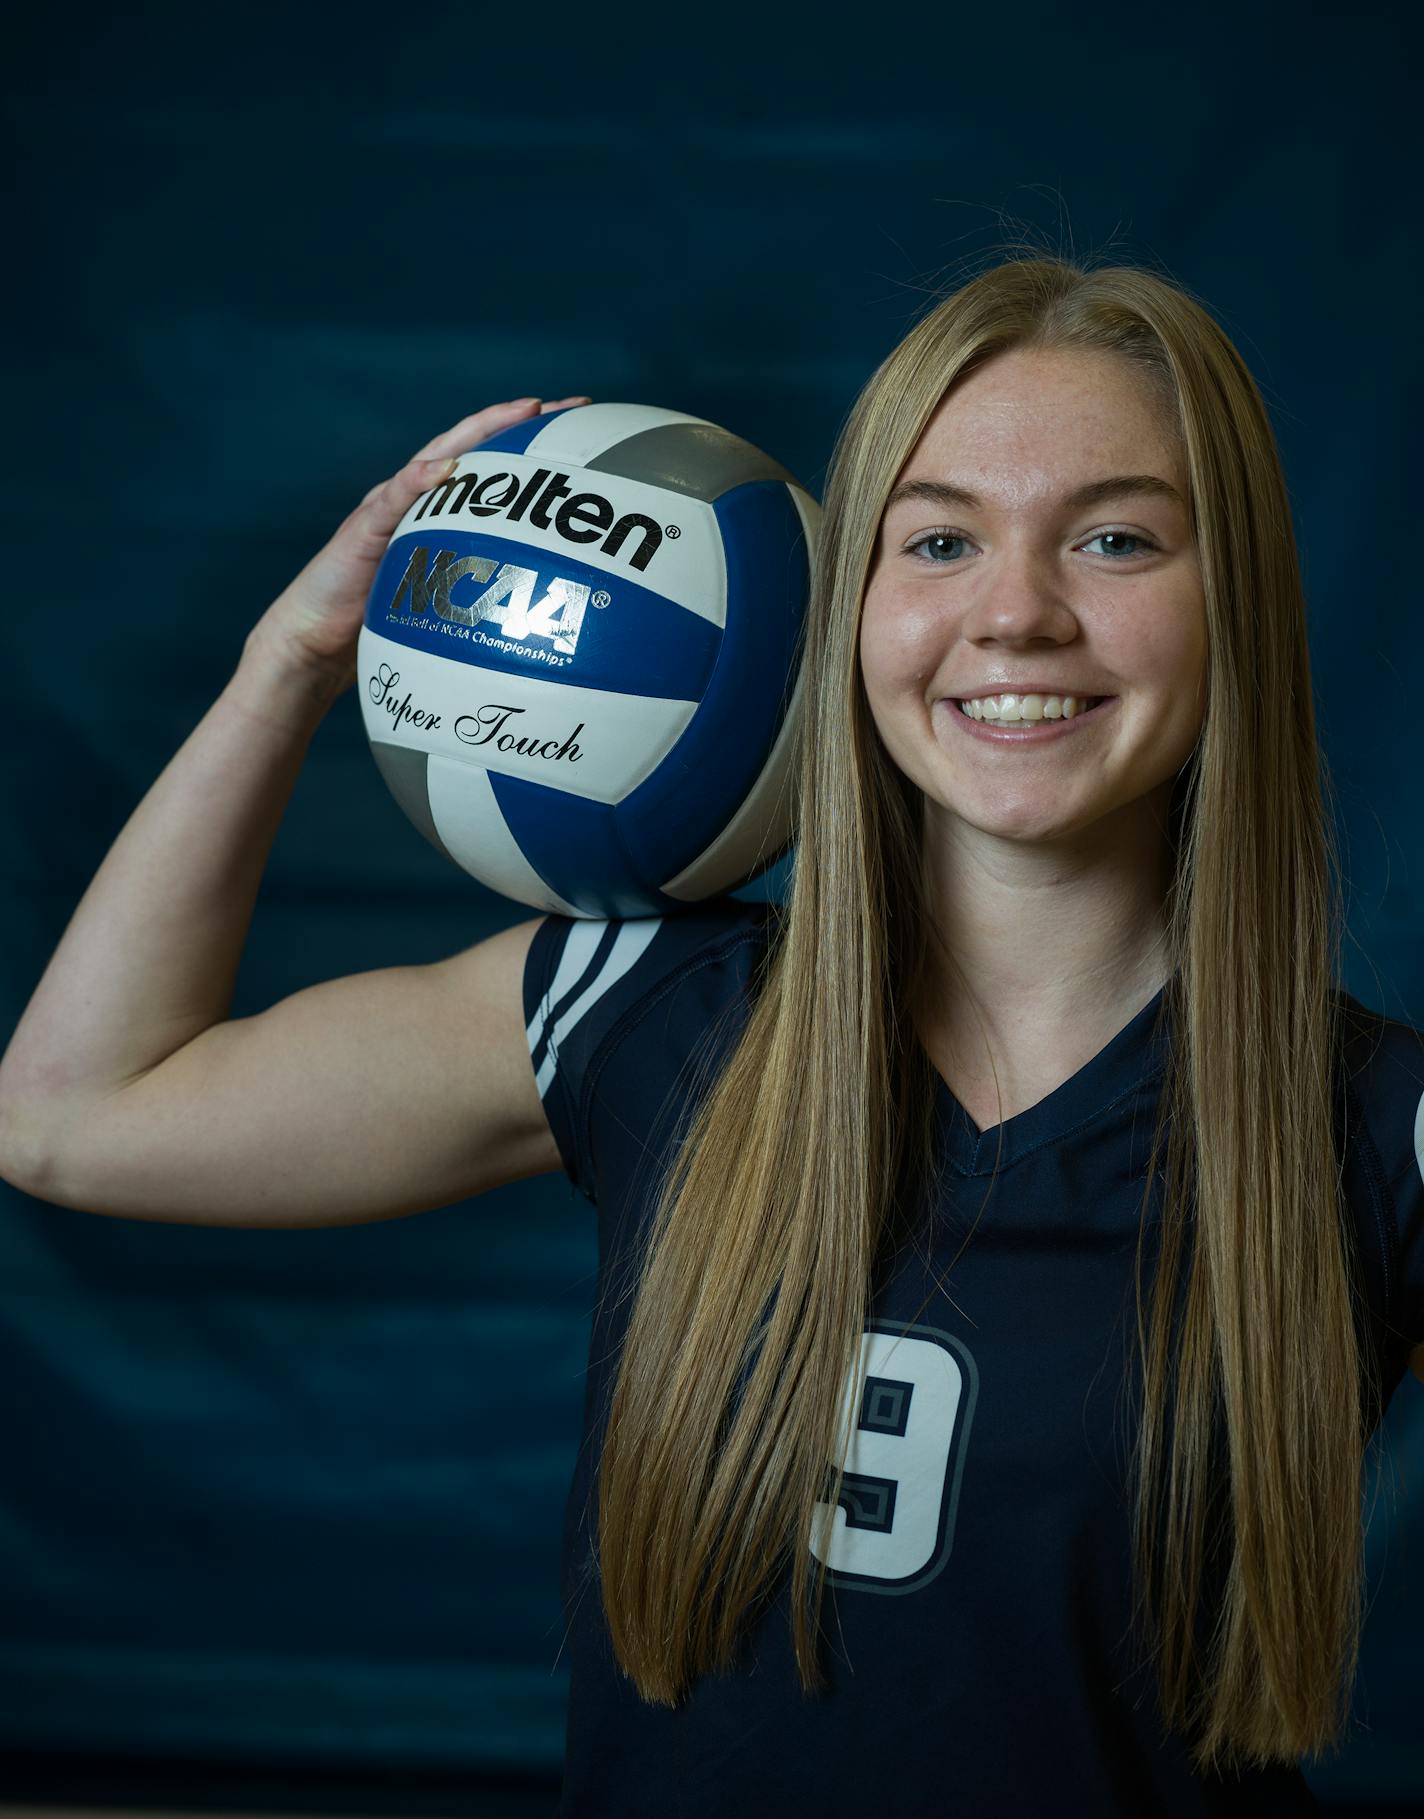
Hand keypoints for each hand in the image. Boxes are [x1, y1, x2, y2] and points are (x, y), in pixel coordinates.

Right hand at [246, 396, 592, 697]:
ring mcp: (389, 506)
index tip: (584, 426)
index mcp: (440, 510)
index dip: (533, 444)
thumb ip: (482, 589)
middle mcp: (418, 497)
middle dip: (521, 421)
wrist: (318, 639)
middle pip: (474, 445)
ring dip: (481, 431)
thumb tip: (547, 607)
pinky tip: (447, 466)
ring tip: (522, 411)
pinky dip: (420, 479)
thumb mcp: (448, 603)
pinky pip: (395, 497)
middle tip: (572, 406)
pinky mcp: (363, 528)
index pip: (492, 466)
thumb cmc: (386, 623)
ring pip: (440, 456)